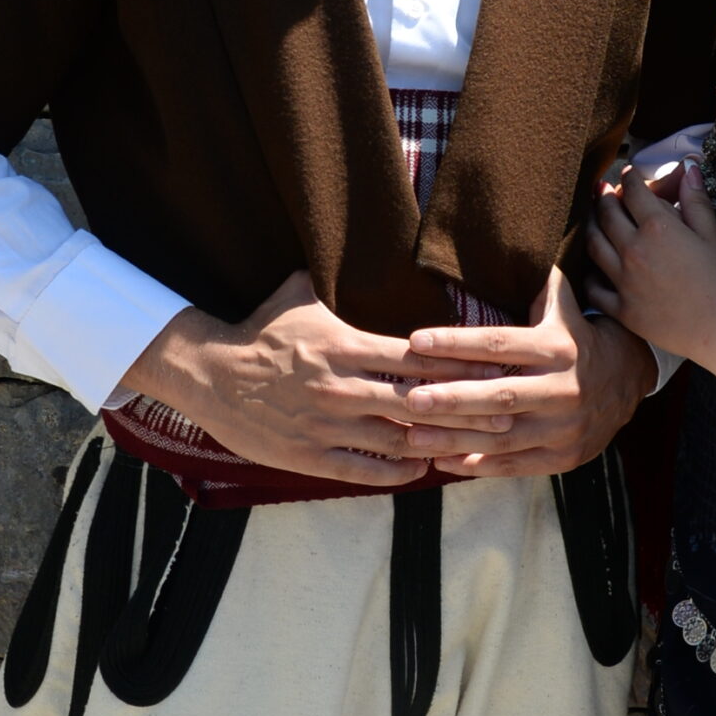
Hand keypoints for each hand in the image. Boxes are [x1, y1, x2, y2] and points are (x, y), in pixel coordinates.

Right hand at [125, 269, 517, 486]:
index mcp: (344, 346)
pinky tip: (423, 467)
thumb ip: (336, 277)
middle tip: (506, 415)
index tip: (494, 370)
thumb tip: (367, 244)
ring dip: (439, 444)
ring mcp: (326, 425)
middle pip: (419, 404)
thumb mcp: (297, 294)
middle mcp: (341, 388)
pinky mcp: (310, 455)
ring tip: (473, 446)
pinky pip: (366, 470)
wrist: (209, 375)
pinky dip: (399, 471)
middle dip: (466, 410)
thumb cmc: (260, 332)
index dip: (459, 367)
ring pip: (398, 441)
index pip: (416, 358)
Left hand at [396, 266, 654, 477]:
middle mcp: (562, 390)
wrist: (629, 381)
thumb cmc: (576, 336)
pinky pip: (514, 464)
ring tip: (412, 435)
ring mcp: (563, 428)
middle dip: (451, 399)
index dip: (457, 343)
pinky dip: (477, 466)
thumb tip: (511, 234)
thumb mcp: (564, 305)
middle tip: (408, 398)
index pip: (499, 344)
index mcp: (557, 349)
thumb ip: (537, 280)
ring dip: (454, 439)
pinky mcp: (563, 457)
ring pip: (501, 437)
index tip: (416, 342)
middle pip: (498, 396)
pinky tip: (441, 461)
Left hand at [586, 163, 715, 361]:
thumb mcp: (713, 235)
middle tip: (600, 189)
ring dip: (591, 227)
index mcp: (658, 228)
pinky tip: (593, 268)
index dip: (629, 178)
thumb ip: (696, 200)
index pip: (634, 192)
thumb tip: (689, 168)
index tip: (628, 173)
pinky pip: (594, 288)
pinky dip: (590, 274)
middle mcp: (634, 250)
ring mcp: (624, 281)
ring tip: (593, 220)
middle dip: (602, 197)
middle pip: (607, 215)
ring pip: (593, 246)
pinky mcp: (621, 309)